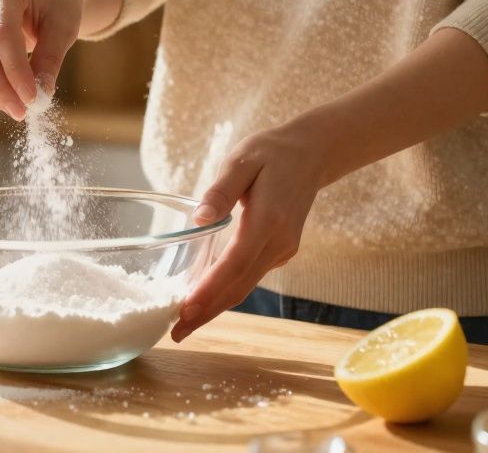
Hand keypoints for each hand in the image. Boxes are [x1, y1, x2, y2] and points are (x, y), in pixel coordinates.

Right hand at [0, 0, 82, 119]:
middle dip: (0, 86)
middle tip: (21, 111)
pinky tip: (8, 99)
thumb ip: (51, 57)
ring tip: (17, 109)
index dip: (15, 70)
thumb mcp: (64, 26)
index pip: (2, 34)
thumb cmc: (56, 7)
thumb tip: (41, 93)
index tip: (32, 99)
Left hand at [171, 126, 326, 341]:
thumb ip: (221, 191)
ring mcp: (282, 250)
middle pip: (239, 286)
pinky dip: (227, 291)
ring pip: (245, 286)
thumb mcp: (241, 161)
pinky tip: (204, 298)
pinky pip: (249, 277)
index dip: (210, 290)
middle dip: (208, 312)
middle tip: (176, 333)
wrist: (311, 154)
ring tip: (184, 323)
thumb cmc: (270, 153)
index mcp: (268, 220)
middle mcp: (278, 242)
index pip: (235, 264)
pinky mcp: (279, 251)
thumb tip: (199, 219)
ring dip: (216, 306)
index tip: (186, 310)